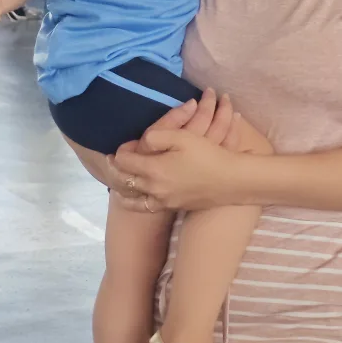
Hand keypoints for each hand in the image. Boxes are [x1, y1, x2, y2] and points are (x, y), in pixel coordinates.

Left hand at [113, 130, 254, 211]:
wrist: (231, 181)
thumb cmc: (208, 155)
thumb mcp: (183, 137)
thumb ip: (157, 135)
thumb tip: (143, 141)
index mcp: (154, 170)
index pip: (124, 162)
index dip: (121, 151)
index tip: (123, 145)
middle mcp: (154, 189)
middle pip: (124, 181)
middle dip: (115, 170)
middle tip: (110, 161)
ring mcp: (163, 201)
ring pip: (132, 198)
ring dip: (123, 188)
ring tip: (118, 181)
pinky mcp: (173, 207)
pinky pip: (145, 207)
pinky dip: (135, 201)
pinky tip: (138, 195)